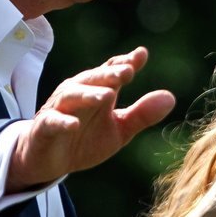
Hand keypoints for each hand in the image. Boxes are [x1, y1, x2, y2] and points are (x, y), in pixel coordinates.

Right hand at [6, 46, 174, 191]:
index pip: (112, 72)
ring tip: (107, 95)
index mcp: (98, 91)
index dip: (125, 63)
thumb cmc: (84, 139)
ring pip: (72, 96)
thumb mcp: (119, 130)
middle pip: (93, 79)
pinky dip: (62, 122)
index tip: (141, 55)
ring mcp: (59, 110)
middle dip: (109, 74)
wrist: (48, 161)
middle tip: (127, 71)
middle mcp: (78, 94)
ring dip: (89, 94)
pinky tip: (74, 124)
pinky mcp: (44, 128)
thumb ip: (142, 114)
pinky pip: (52, 122)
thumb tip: (171, 97)